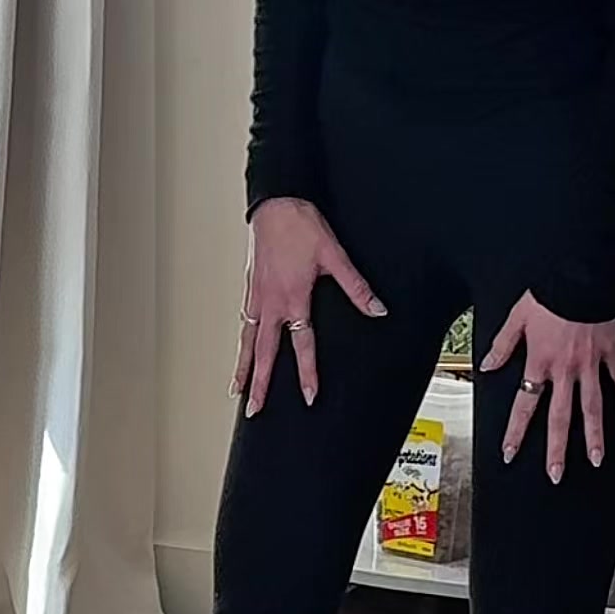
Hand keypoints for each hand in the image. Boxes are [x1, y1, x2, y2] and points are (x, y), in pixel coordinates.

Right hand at [236, 197, 386, 414]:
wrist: (275, 203)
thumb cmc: (301, 226)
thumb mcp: (334, 255)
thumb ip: (356, 287)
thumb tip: (377, 309)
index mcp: (293, 299)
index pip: (301, 346)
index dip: (307, 373)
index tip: (310, 396)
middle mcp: (271, 303)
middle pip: (262, 354)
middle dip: (259, 384)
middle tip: (255, 410)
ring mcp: (256, 298)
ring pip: (246, 341)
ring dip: (242, 368)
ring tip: (237, 391)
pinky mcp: (250, 289)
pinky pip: (243, 324)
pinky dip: (240, 342)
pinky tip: (240, 352)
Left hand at [482, 293, 614, 483]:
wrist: (583, 273)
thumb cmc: (551, 291)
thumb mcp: (518, 317)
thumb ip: (503, 345)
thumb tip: (487, 366)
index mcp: (540, 361)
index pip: (524, 404)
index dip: (515, 431)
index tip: (509, 452)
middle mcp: (566, 369)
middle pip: (560, 417)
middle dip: (556, 449)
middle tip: (556, 474)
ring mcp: (591, 363)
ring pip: (592, 407)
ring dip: (594, 435)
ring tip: (595, 459)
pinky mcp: (611, 351)